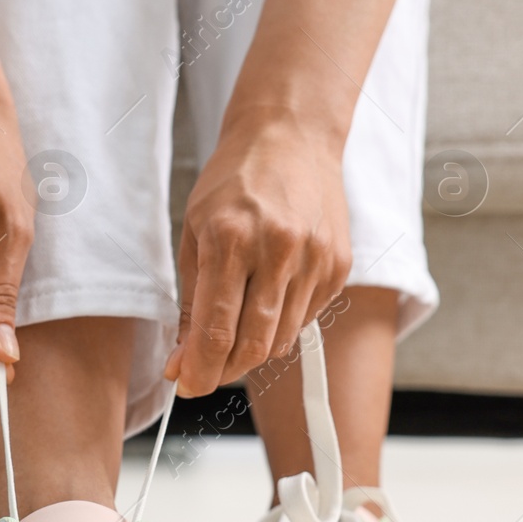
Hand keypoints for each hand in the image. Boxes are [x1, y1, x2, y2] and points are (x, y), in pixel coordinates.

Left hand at [166, 112, 351, 396]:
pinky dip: (281, 325)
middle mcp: (278, 250)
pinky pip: (306, 319)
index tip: (187, 386)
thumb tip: (183, 359)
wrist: (291, 135)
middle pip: (253, 345)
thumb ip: (190, 302)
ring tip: (234, 332)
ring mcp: (315, 259)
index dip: (200, 371)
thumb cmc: (234, 180)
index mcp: (231, 239)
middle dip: (224, 370)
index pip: (216, 331)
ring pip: (282, 340)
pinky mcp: (339, 265)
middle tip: (206, 372)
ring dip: (252, 350)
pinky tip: (267, 301)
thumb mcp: (194, 232)